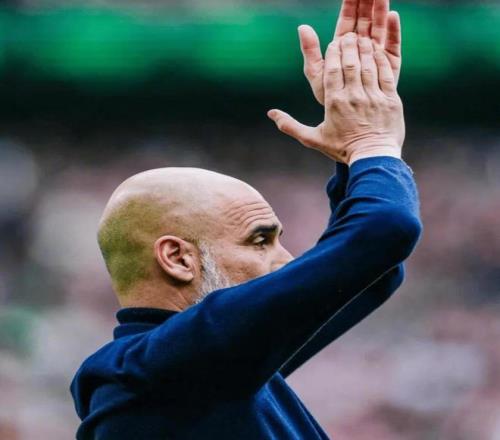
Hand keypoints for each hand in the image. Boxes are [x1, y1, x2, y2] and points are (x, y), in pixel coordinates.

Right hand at [268, 33, 403, 165]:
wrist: (372, 159)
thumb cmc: (342, 149)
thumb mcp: (312, 139)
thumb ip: (290, 126)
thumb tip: (271, 114)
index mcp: (334, 103)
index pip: (332, 70)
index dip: (333, 53)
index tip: (333, 44)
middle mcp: (354, 98)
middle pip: (350, 63)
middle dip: (348, 46)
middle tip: (347, 35)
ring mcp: (374, 98)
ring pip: (368, 65)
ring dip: (364, 49)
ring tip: (361, 39)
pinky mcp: (391, 100)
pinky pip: (385, 74)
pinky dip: (381, 60)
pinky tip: (377, 52)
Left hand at [299, 0, 400, 104]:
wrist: (349, 121)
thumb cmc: (330, 100)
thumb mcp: (316, 75)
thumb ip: (310, 52)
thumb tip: (302, 27)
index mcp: (343, 48)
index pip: (347, 19)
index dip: (350, 3)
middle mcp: (360, 48)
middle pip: (365, 19)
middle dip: (366, 1)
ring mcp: (376, 56)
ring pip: (379, 28)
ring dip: (380, 10)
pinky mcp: (390, 65)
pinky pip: (392, 45)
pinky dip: (393, 31)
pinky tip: (393, 15)